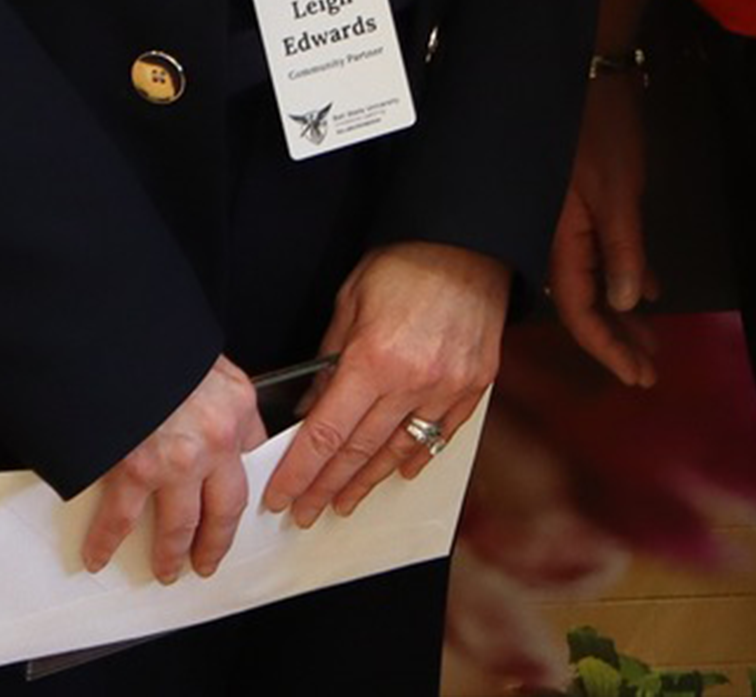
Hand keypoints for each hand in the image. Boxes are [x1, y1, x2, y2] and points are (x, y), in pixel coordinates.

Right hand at [79, 359, 264, 583]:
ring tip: (167, 568)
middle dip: (216, 541)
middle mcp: (215, 439)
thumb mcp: (204, 358)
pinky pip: (121, 519)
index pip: (255, 455)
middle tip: (207, 560)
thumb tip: (205, 415)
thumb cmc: (155, 338)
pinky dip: (107, 541)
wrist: (114, 328)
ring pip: (180, 526)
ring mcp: (175, 460)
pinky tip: (100, 554)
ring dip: (171, 553)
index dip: (246, 485)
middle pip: (226, 508)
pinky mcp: (133, 469)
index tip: (237, 505)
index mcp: (237, 404)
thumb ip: (211, 393)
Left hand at [264, 242, 509, 524]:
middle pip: (359, 451)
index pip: (326, 433)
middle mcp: (412, 381)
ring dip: (367, 482)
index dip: (300, 471)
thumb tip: (313, 408)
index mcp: (373, 359)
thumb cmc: (405, 263)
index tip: (282, 495)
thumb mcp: (350, 302)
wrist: (468, 242)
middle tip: (305, 512)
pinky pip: (441, 435)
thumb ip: (330, 361)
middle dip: (326, 487)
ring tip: (343, 502)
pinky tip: (397, 472)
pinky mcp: (474, 386)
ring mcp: (447, 387)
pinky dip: (416, 457)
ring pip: (399, 451)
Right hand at [547, 67, 660, 386]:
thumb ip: (621, 250)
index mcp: (561, 241)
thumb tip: (624, 303)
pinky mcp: (583, 207)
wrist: (591, 73)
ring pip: (594, 283)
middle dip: (618, 340)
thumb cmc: (602, 131)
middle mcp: (559, 240)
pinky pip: (600, 256)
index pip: (581, 313)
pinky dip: (624, 276)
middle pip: (586, 306)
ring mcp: (569, 224)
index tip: (640, 376)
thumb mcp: (618, 192)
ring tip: (651, 340)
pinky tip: (647, 292)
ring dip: (622, 313)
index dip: (610, 349)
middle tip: (650, 368)